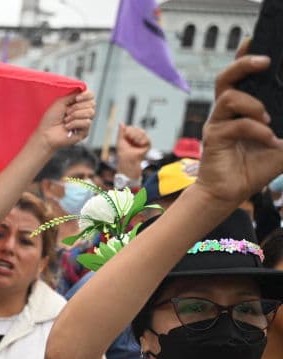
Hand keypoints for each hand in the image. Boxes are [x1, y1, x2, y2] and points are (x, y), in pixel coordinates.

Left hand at [36, 91, 95, 151]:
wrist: (46, 133)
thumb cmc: (51, 118)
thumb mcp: (61, 101)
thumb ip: (74, 94)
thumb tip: (84, 90)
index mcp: (78, 104)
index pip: (91, 96)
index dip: (86, 95)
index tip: (76, 98)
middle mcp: (83, 112)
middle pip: (92, 103)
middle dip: (77, 107)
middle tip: (66, 112)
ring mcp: (85, 122)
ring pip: (91, 112)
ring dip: (75, 115)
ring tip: (65, 120)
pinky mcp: (85, 132)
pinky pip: (87, 122)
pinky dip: (74, 124)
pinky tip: (67, 127)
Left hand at [116, 124, 150, 165]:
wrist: (127, 160)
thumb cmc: (122, 153)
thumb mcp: (120, 140)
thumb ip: (121, 131)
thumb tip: (121, 122)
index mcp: (131, 136)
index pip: (132, 128)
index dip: (128, 131)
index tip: (126, 136)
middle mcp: (138, 138)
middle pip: (137, 129)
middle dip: (133, 133)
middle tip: (130, 140)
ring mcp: (143, 141)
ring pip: (142, 132)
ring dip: (137, 137)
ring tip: (134, 142)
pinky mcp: (148, 145)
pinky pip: (147, 138)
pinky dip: (142, 140)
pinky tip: (139, 144)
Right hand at [195, 53, 282, 206]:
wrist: (231, 193)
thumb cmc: (254, 166)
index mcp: (240, 109)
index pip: (239, 77)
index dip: (244, 57)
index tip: (254, 41)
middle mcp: (226, 113)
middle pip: (225, 78)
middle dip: (244, 64)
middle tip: (265, 62)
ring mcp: (218, 124)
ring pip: (228, 97)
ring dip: (253, 105)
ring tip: (268, 119)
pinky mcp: (214, 139)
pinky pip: (235, 125)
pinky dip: (256, 131)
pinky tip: (268, 140)